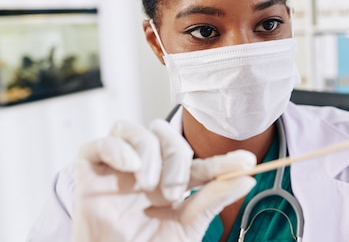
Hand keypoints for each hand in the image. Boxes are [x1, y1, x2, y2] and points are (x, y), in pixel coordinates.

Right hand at [72, 119, 255, 241]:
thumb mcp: (187, 228)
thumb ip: (212, 201)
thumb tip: (246, 180)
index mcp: (172, 184)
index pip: (201, 163)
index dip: (225, 161)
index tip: (248, 162)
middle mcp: (147, 171)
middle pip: (166, 134)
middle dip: (176, 157)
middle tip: (174, 191)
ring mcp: (118, 170)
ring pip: (134, 130)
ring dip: (148, 151)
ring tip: (147, 185)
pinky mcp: (90, 174)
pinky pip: (100, 143)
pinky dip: (117, 148)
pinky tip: (129, 168)